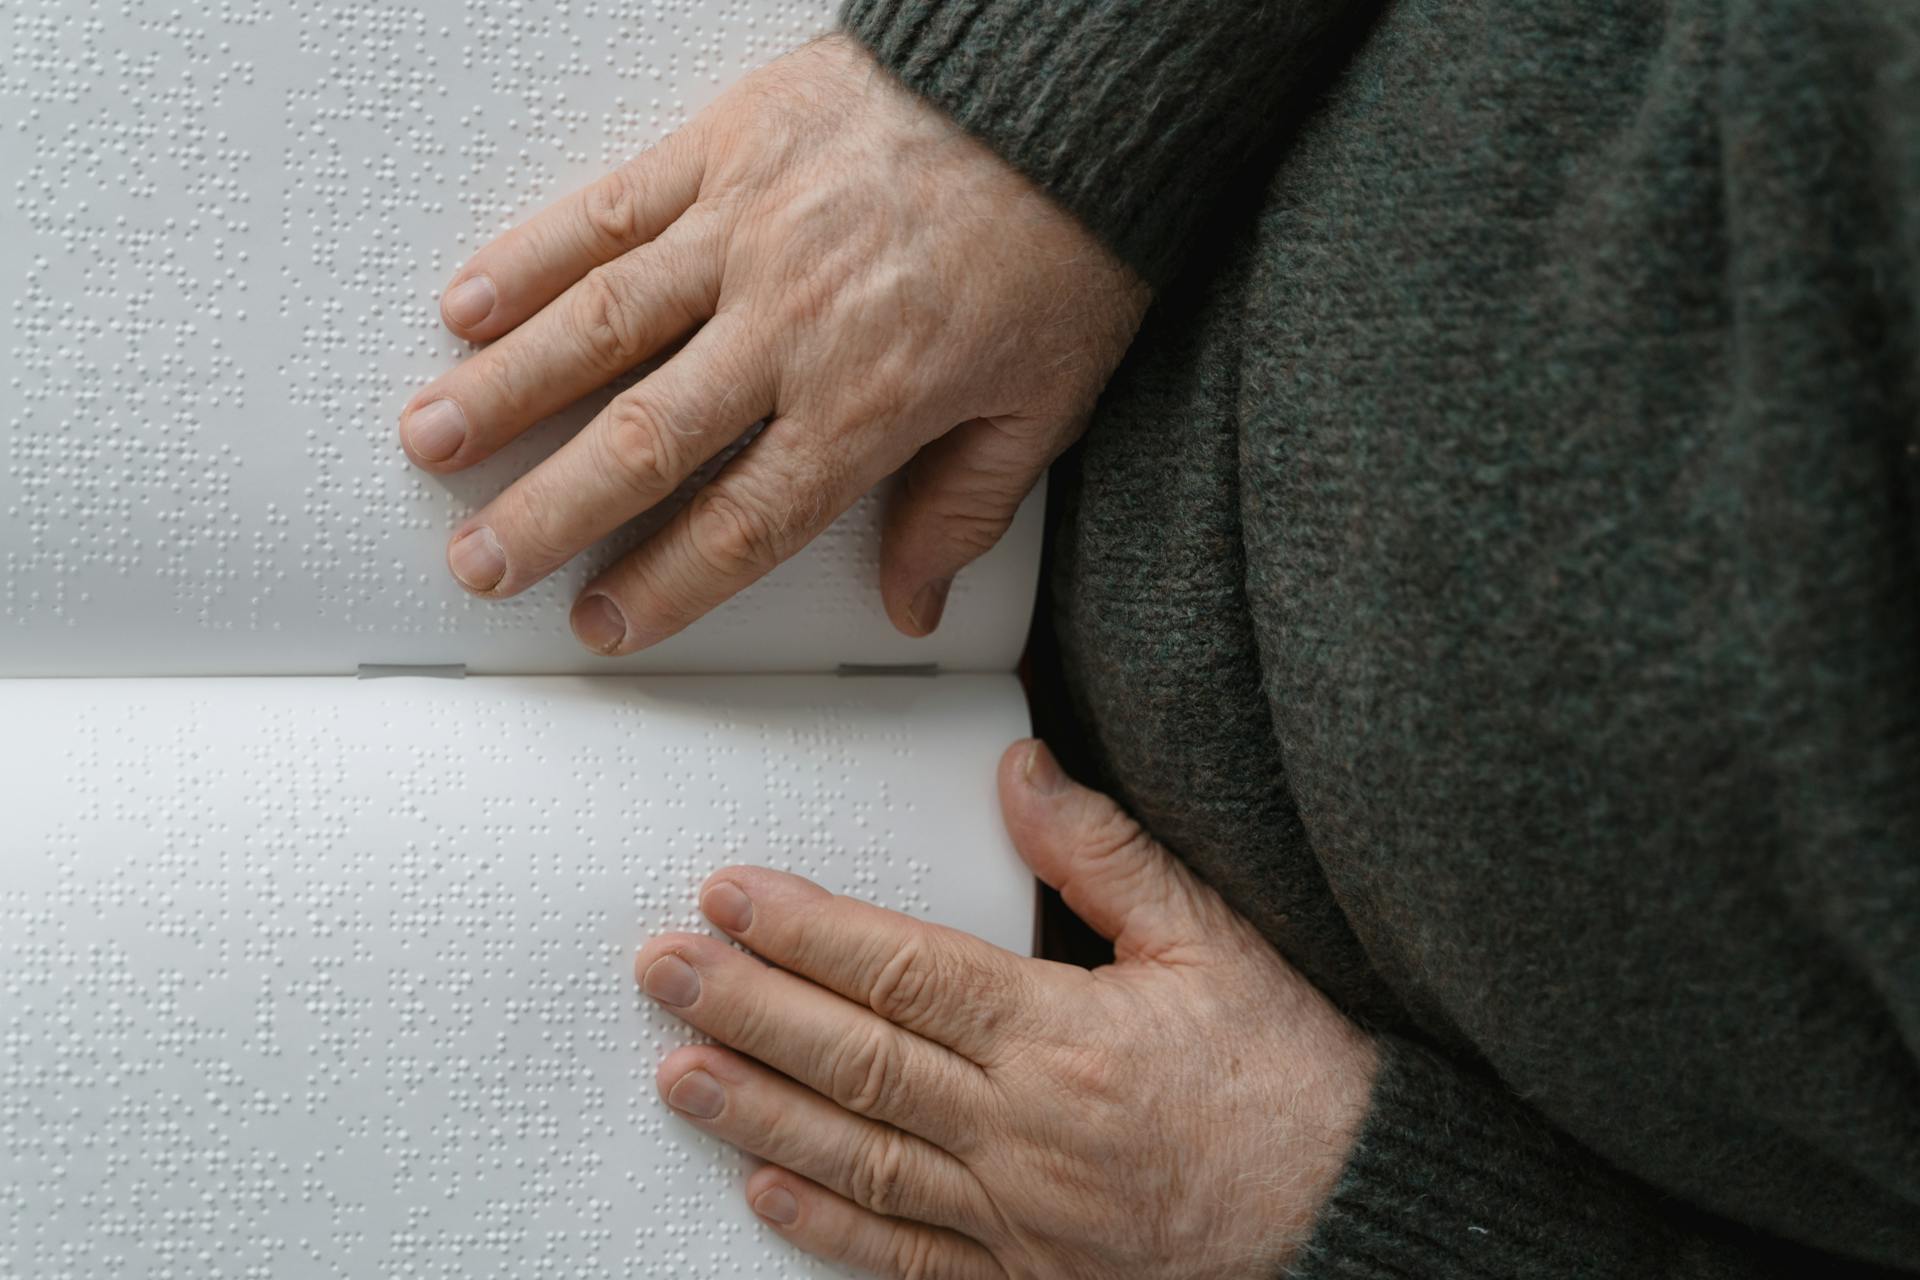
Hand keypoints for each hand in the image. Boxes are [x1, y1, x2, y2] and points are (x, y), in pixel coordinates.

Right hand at [399, 35, 1148, 652]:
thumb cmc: (1067, 237)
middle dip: (547, 513)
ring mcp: (748, 230)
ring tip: (429, 441)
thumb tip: (915, 602)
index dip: (665, 584)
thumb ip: (966, 508)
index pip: (744, 521)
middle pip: (644, 442)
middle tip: (478, 562)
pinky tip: (470, 303)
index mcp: (873, 403)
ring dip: (504, 391)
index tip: (602, 623)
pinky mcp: (727, 147)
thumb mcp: (1047, 401)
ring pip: (600, 327)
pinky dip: (533, 257)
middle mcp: (793, 326)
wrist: (1065, 87)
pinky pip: (610, 208)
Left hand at [634, 741, 1378, 1277]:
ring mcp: (1019, 1221)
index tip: (733, 898)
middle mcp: (1025, 1134)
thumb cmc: (1294, 1083)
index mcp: (1064, 1037)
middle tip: (663, 970)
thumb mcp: (1213, 943)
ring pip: (859, 1159)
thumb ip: (1104, 855)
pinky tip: (767, 1192)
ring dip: (757, 1111)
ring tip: (679, 1072)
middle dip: (745, 1008)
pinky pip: (907, 1258)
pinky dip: (831, 1226)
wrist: (1360, 1220)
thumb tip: (1019, 776)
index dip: (805, 932)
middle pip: (855, 1060)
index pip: (901, 972)